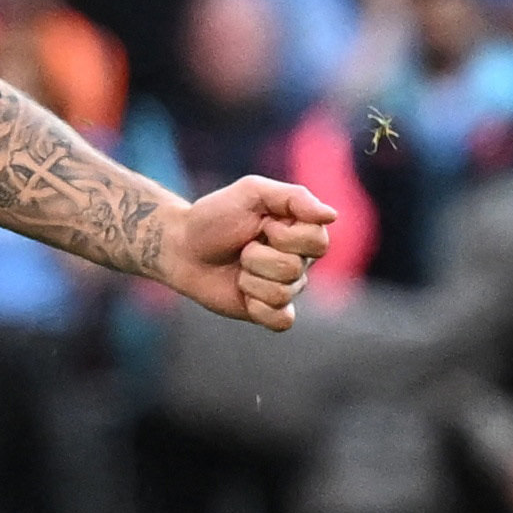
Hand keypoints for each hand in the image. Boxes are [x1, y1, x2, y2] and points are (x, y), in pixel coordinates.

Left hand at [160, 175, 335, 329]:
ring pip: (282, 293)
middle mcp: (300, 260)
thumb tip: (332, 216)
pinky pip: (281, 321)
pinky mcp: (269, 311)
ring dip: (249, 279)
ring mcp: (286, 287)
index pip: (318, 241)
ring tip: (238, 268)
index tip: (263, 225)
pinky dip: (258, 308)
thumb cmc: (215, 216)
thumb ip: (293, 197)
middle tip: (242, 247)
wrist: (180, 246)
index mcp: (302, 231)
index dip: (285, 236)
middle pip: (295, 269)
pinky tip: (243, 294)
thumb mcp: (251, 192)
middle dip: (257, 257)